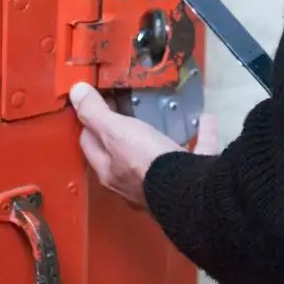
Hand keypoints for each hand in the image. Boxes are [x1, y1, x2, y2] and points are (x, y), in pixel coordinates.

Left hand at [69, 82, 217, 207]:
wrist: (188, 191)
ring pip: (158, 156)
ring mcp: (163, 183)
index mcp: (109, 171)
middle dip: (121, 135)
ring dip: (160, 137)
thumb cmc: (145, 162)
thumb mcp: (115, 132)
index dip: (90, 123)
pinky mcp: (191, 179)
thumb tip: (75, 93)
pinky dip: (202, 134)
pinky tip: (207, 119)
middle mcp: (132, 181)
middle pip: (121, 153)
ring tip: (163, 118)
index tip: (96, 103)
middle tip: (124, 108)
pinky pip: (196, 151)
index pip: (90, 143)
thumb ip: (96, 113)